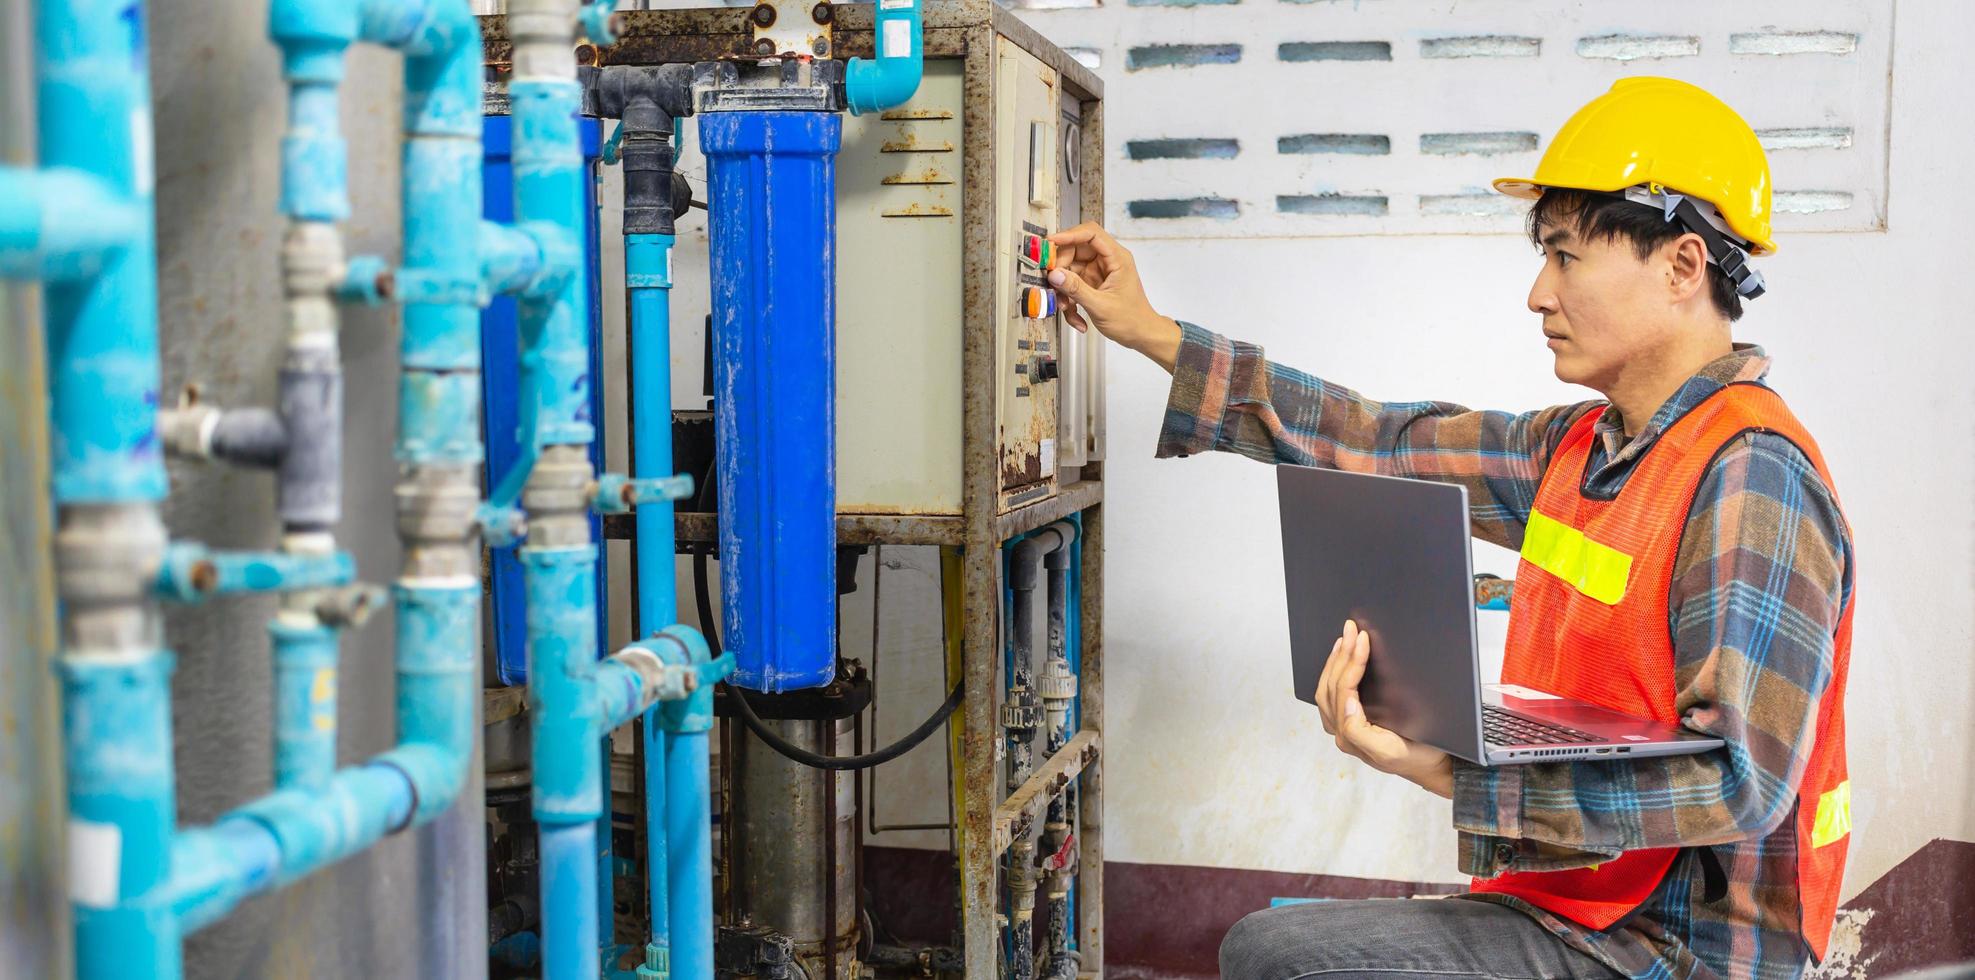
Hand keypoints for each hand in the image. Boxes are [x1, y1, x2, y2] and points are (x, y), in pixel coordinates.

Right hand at [1046, 222, 1181, 370]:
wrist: (1140, 335)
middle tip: (1053, 282)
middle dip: (1061, 267)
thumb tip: (1055, 274)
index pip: (1091, 234)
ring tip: (1066, 306)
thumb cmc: (1132, 320)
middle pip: (1075, 250)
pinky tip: (1075, 314)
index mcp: (1117, 258)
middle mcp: (1107, 261)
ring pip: (1070, 269)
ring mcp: (1097, 272)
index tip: (1051, 243)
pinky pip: (1072, 285)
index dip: (1069, 235)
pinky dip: (1069, 300)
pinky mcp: (1091, 284)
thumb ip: (1076, 289)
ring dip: (1063, 289)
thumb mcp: (1101, 305)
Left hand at [1315, 620, 1455, 797]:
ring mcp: (1344, 726)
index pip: (1343, 692)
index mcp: (1351, 736)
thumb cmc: (1417, 756)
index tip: (1362, 640)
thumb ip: (1359, 731)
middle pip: (1331, 686)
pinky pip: (1333, 694)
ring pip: (1328, 688)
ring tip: (1344, 638)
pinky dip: (1335, 671)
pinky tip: (1342, 657)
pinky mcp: (1350, 722)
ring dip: (1335, 661)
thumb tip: (1346, 704)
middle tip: (1352, 630)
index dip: (1351, 663)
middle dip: (1342, 655)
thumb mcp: (1390, 750)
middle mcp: (1342, 731)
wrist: (1432, 767)